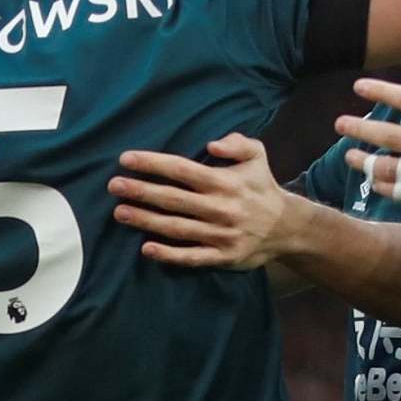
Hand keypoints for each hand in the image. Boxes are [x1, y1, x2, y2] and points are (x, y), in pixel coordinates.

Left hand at [109, 134, 294, 268]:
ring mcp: (220, 235)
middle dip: (141, 191)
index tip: (125, 159)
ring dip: (146, 221)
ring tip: (120, 213)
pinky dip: (170, 255)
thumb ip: (237, 143)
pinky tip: (147, 249)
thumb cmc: (261, 187)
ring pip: (177, 228)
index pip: (182, 170)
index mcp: (225, 182)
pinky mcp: (222, 257)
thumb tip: (212, 145)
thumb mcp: (257, 156)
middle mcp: (220, 208)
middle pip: (173, 199)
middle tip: (113, 186)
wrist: (287, 228)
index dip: (152, 164)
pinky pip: (192, 257)